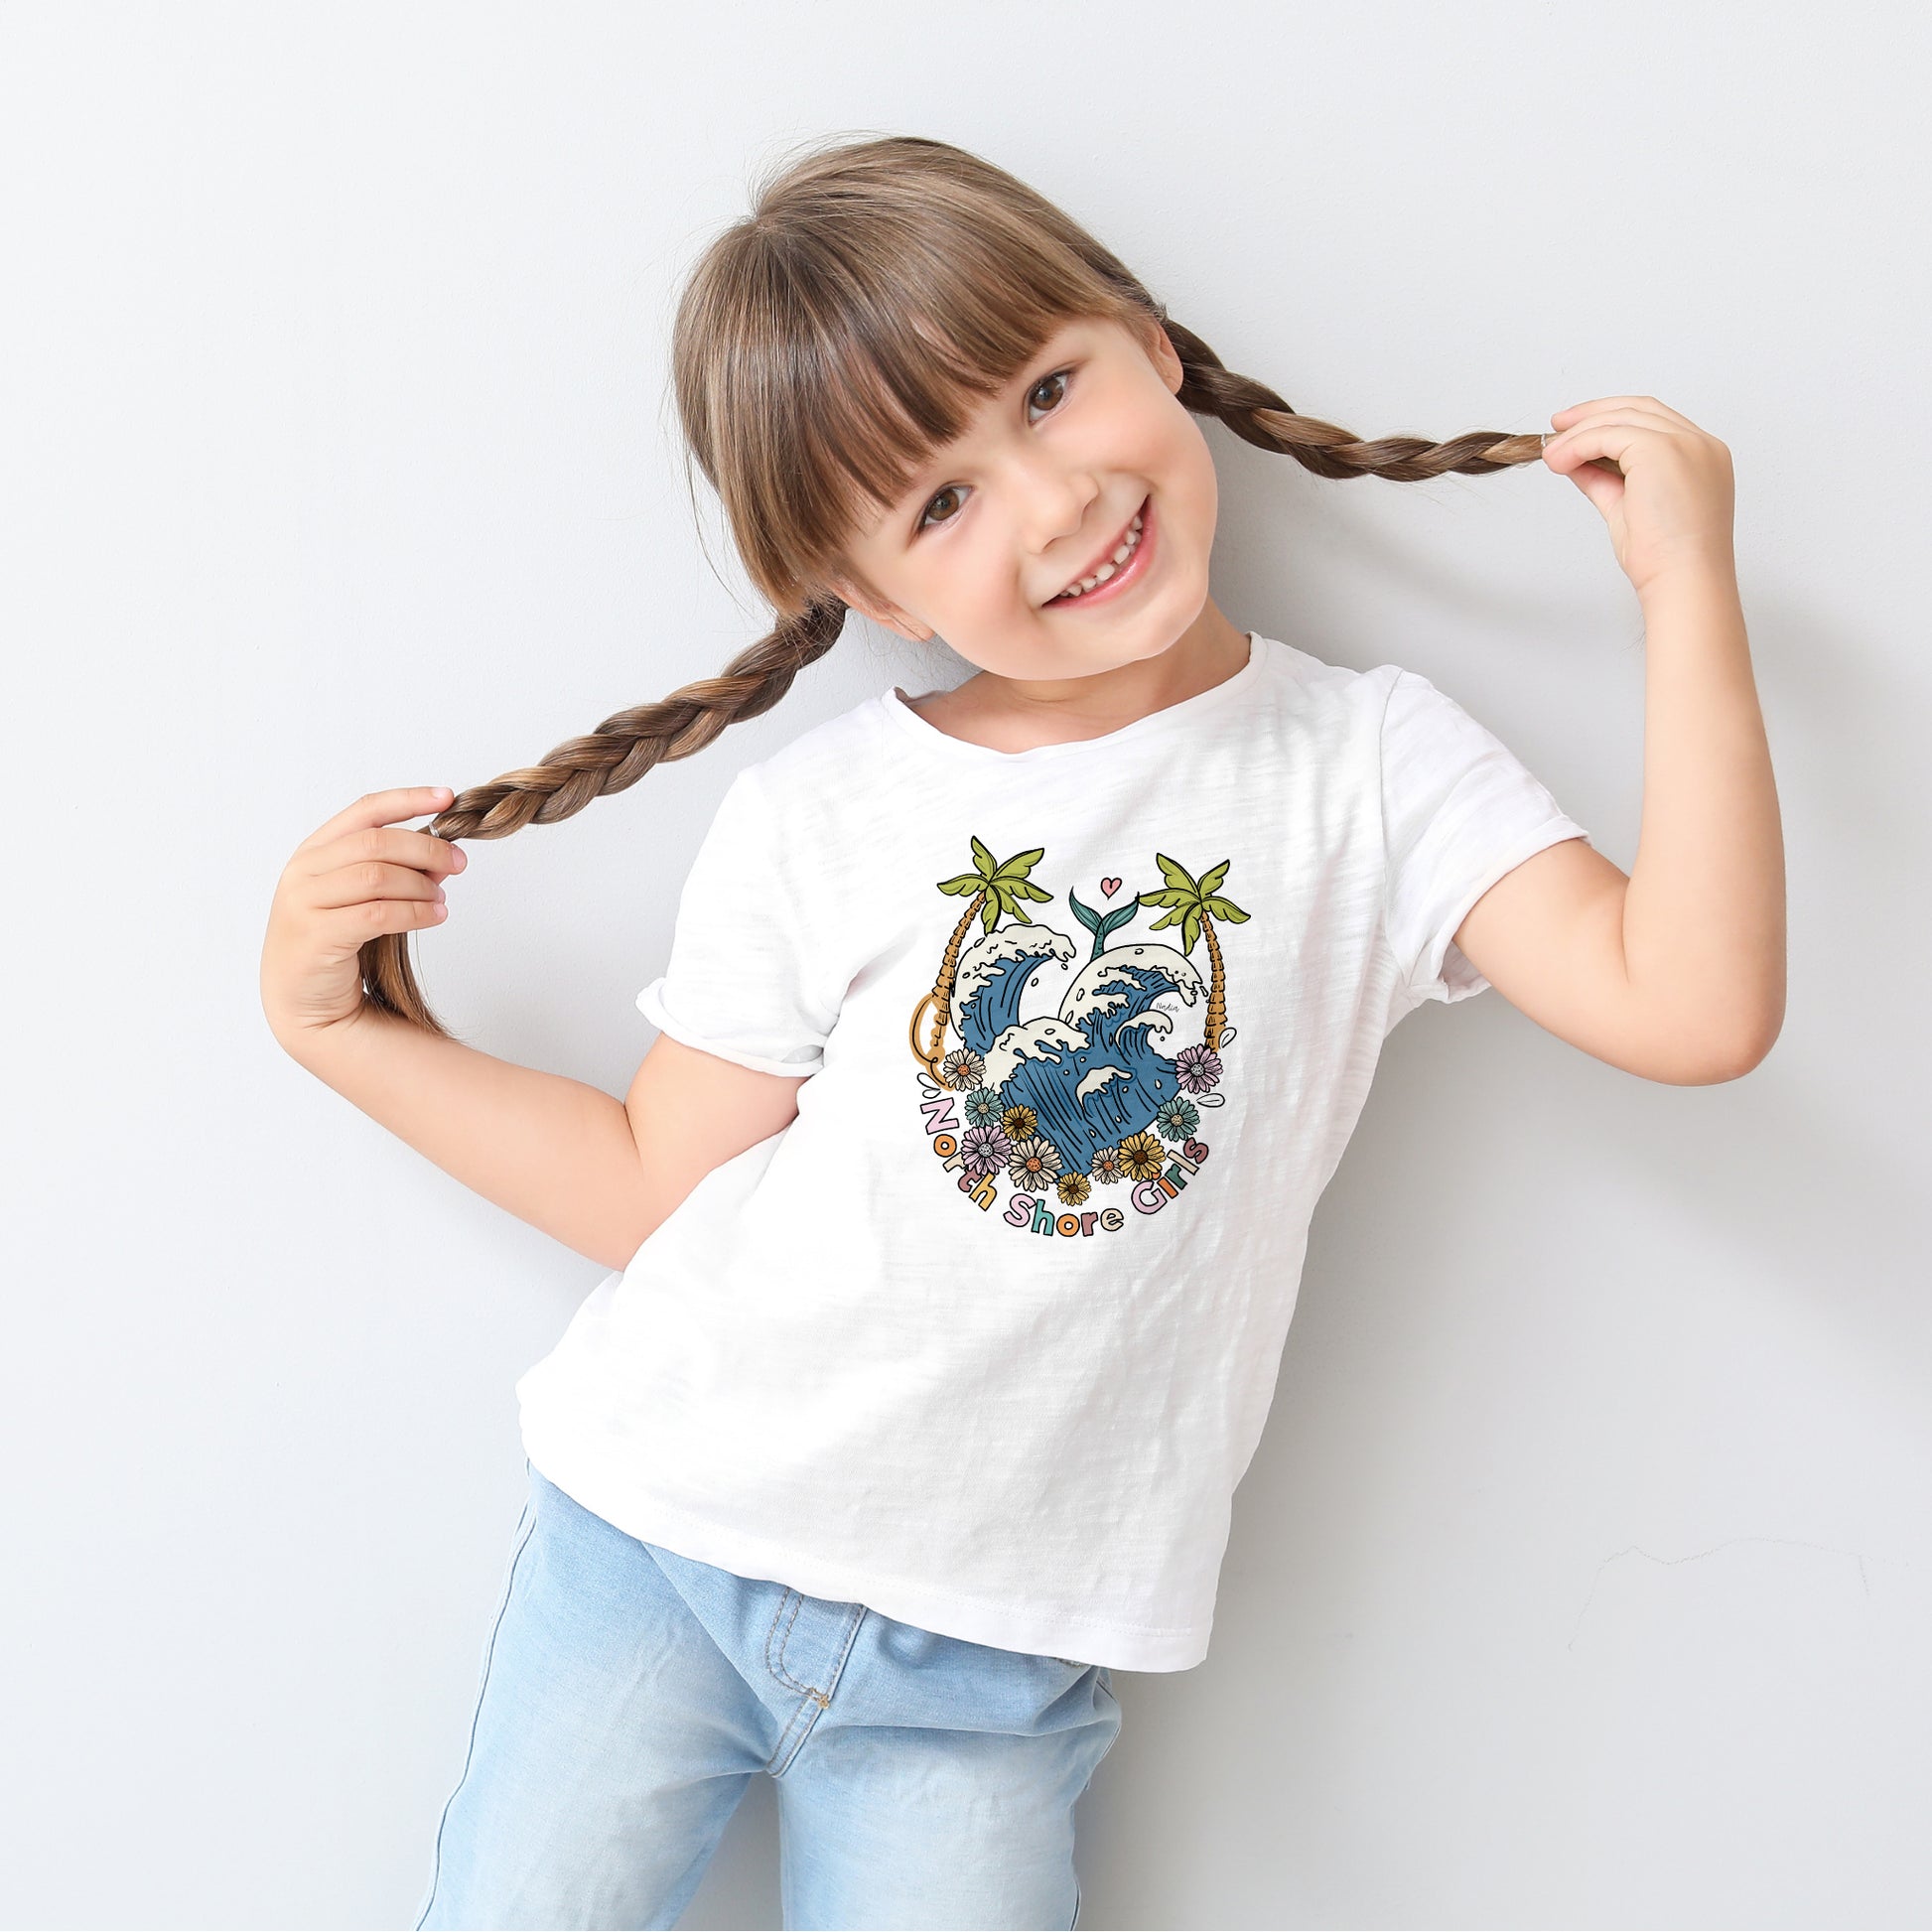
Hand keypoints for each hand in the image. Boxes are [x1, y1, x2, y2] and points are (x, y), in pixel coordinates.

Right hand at [261, 786, 465, 1040]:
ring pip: (377, 877)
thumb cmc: (335, 943)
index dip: (408, 799)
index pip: (364, 811)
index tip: (447, 798)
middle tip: (458, 863)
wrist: (302, 999)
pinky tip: (435, 916)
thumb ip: (392, 872)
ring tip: (442, 899)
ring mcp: (304, 902)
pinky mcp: (316, 935)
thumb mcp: (360, 897)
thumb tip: (443, 855)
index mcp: (314, 851)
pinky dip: (414, 912)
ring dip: (421, 885)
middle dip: (426, 849)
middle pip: (376, 843)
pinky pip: (377, 915)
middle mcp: (304, 871)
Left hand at [1542, 395, 1734, 596]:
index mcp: (1701, 457)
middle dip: (1593, 413)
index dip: (1613, 419)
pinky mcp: (1661, 450)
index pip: (1653, 421)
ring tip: (1551, 453)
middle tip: (1558, 427)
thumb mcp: (1627, 508)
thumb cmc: (1663, 558)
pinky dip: (1579, 444)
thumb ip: (1605, 480)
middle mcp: (1699, 444)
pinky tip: (1560, 461)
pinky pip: (1609, 434)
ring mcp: (1685, 443)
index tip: (1577, 429)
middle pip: (1639, 408)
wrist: (1682, 580)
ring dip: (1579, 432)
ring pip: (1622, 418)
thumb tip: (1577, 463)